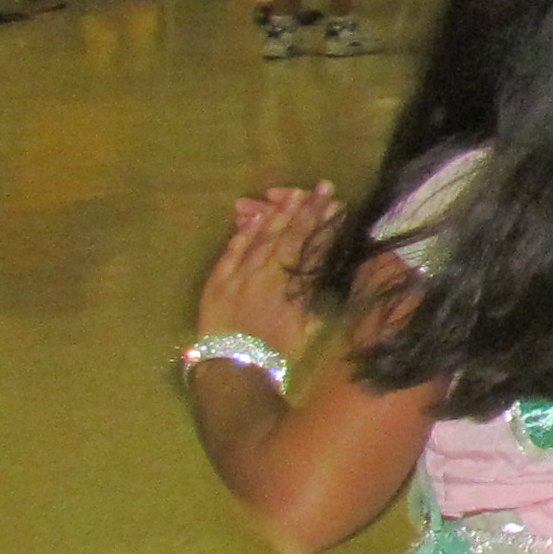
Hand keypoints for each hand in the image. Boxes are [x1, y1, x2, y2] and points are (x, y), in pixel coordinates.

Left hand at [198, 183, 339, 354]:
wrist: (235, 366)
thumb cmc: (277, 353)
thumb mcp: (308, 327)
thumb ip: (316, 298)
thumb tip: (328, 274)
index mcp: (293, 285)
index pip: (311, 244)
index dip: (323, 221)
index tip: (334, 201)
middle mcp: (268, 274)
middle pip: (289, 234)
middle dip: (306, 209)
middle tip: (319, 187)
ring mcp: (240, 274)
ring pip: (262, 237)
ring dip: (278, 214)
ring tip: (291, 194)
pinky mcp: (218, 279)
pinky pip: (232, 250)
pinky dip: (243, 232)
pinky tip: (253, 216)